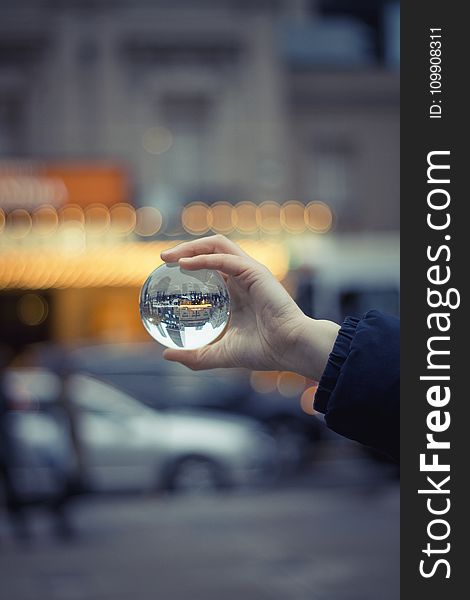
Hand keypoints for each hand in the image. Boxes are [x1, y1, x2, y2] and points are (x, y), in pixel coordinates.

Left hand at [160, 235, 338, 380]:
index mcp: (235, 292)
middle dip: (185, 249)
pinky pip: (224, 258)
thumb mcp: (220, 353)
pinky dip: (203, 259)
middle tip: (162, 259)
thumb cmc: (263, 351)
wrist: (290, 349)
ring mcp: (248, 272)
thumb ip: (194, 355)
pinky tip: (185, 264)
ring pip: (217, 245)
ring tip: (169, 257)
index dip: (187, 265)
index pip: (209, 268)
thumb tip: (166, 354)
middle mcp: (241, 277)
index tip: (165, 273)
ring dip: (191, 246)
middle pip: (210, 250)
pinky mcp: (254, 271)